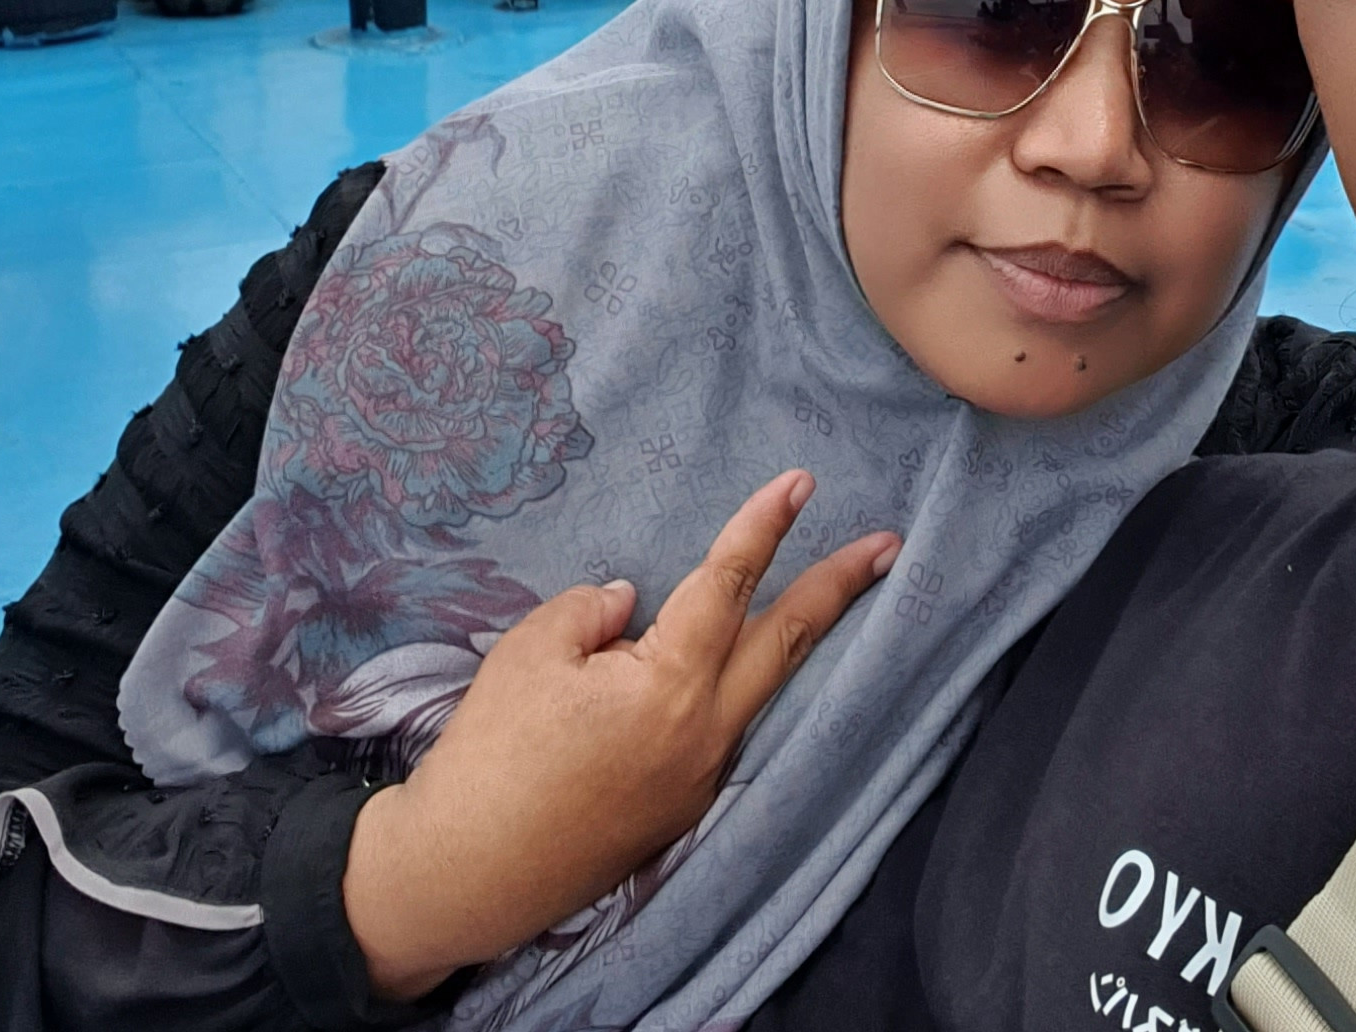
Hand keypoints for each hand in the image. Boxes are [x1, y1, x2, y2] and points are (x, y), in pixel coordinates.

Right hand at [343, 471, 899, 999]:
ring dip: (790, 642)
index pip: (729, 585)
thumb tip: (632, 606)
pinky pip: (719, 734)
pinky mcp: (679, 813)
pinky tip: (715, 673)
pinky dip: (729, 692)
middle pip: (787, 646)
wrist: (467, 872)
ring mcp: (699, 782)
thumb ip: (591, 611)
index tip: (802, 482)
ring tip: (825, 595)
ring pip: (758, 692)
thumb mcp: (529, 653)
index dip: (764, 527)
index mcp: (670, 687)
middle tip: (888, 547)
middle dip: (838, 589)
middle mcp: (704, 736)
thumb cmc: (490, 755)